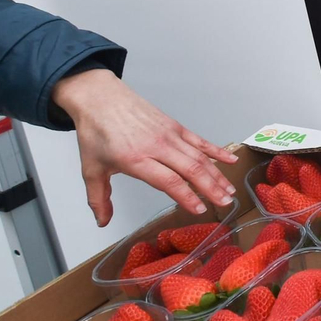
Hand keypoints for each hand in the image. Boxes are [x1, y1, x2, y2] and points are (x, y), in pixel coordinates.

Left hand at [51, 69, 238, 226]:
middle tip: (224, 203)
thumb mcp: (91, 169)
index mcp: (136, 159)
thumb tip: (102, 222)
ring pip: (199, 157)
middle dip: (211, 188)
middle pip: (191, 169)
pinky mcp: (175, 126)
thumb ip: (98, 198)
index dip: (186, 196)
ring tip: (229, 190)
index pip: (168, 181)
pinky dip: (217, 151)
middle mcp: (157, 146)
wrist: (101, 98)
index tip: (199, 209)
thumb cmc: (96, 132)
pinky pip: (200, 141)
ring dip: (216, 174)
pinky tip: (230, 160)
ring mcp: (169, 134)